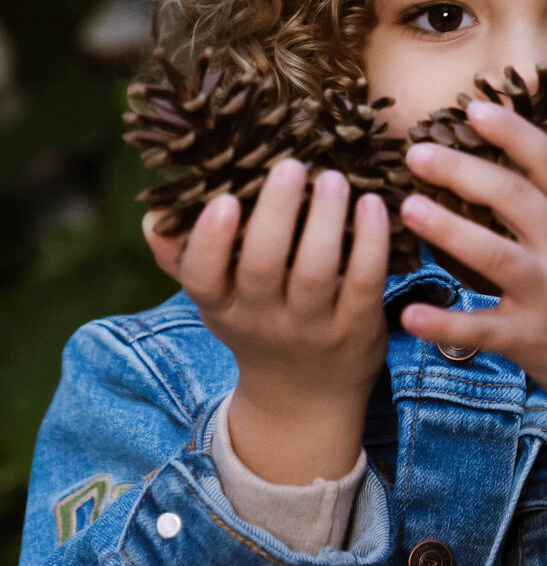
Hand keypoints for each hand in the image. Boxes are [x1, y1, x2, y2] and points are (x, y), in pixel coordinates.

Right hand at [141, 159, 390, 413]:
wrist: (307, 399)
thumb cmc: (258, 326)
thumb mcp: (219, 302)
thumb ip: (186, 258)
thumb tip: (154, 215)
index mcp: (222, 307)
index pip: (203, 279)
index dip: (210, 242)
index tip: (224, 200)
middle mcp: (263, 320)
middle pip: (263, 267)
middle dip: (276, 214)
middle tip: (292, 166)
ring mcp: (312, 327)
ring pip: (316, 272)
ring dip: (325, 220)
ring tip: (333, 178)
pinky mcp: (356, 327)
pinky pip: (363, 282)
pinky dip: (370, 242)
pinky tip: (373, 204)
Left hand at [397, 100, 546, 404]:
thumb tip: (498, 157)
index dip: (513, 132)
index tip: (474, 108)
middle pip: (514, 199)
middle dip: (464, 171)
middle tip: (416, 152)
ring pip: (495, 256)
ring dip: (449, 230)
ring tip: (408, 208)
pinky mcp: (529, 338)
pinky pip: (481, 328)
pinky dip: (444, 323)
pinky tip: (408, 314)